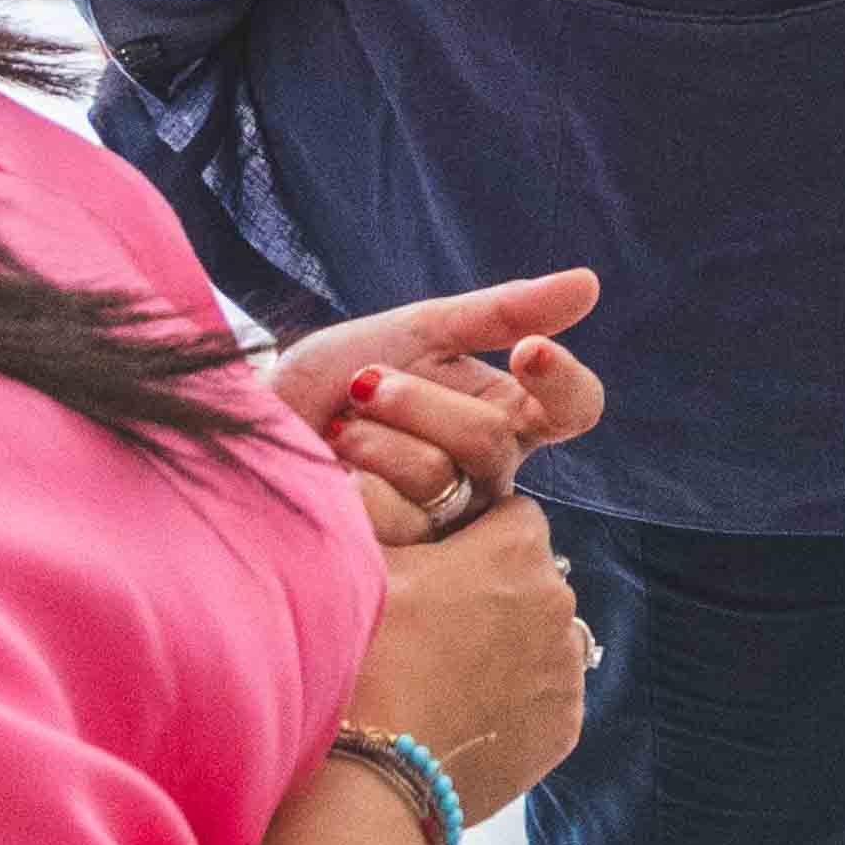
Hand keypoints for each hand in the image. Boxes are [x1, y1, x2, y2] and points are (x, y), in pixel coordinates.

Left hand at [273, 270, 604, 544]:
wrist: (253, 429)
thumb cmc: (331, 380)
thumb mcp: (415, 332)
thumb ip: (499, 313)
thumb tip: (591, 283)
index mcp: (502, 415)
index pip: (573, 408)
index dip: (564, 382)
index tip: (529, 351)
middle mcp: (486, 474)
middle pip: (494, 440)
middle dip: (421, 402)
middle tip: (364, 384)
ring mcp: (447, 522)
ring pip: (447, 477)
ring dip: (380, 438)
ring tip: (337, 429)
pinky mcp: (406, 560)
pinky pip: (402, 518)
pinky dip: (357, 479)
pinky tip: (331, 475)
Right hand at [348, 495, 592, 810]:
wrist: (371, 774)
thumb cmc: (361, 659)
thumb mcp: (360, 564)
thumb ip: (380, 513)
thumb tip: (368, 481)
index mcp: (517, 547)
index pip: (513, 516)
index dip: (474, 538)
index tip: (439, 565)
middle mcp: (559, 598)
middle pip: (532, 578)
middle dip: (495, 592)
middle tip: (435, 628)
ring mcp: (567, 666)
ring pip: (542, 639)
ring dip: (509, 648)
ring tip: (446, 678)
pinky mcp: (566, 725)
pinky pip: (546, 696)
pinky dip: (516, 701)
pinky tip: (465, 715)